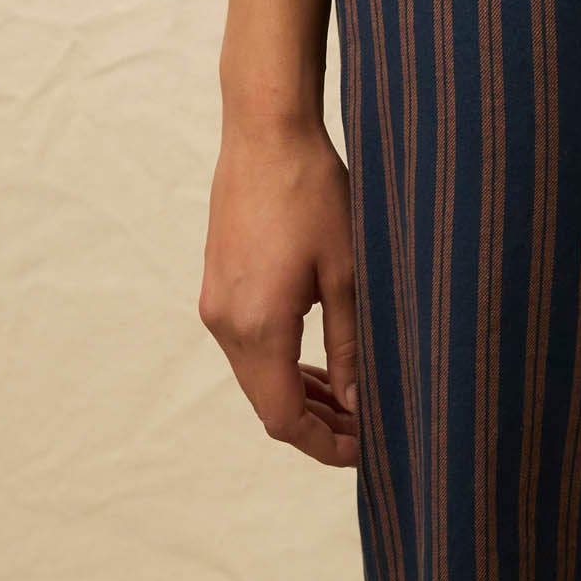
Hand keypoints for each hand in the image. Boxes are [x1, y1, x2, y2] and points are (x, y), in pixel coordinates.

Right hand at [199, 109, 360, 466]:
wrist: (265, 130)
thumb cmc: (312, 192)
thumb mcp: (347, 272)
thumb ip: (350, 345)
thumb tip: (356, 403)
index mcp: (256, 327)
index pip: (282, 418)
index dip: (322, 444)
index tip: (364, 450)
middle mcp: (225, 323)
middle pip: (266, 402)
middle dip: (315, 424)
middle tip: (364, 429)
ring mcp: (216, 303)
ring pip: (256, 374)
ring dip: (297, 392)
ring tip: (346, 397)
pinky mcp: (219, 282)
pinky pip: (248, 343)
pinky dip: (280, 361)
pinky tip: (316, 356)